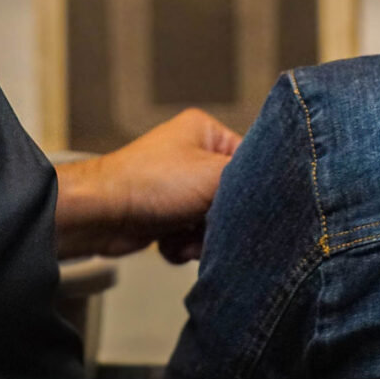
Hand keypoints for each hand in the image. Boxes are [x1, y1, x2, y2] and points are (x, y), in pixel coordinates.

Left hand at [54, 109, 240, 262]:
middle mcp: (192, 155)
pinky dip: (182, 246)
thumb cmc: (148, 183)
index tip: (244, 208)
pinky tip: (167, 242)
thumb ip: (251, 182)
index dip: (250, 190)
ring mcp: (178, 187)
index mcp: (206, 132)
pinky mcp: (165, 215)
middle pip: (232, 198)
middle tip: (206, 225)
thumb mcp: (213, 175)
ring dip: (200, 238)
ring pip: (212, 223)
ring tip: (182, 235)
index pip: (250, 162)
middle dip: (219, 221)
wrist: (102, 214)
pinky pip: (191, 237)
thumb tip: (277, 192)